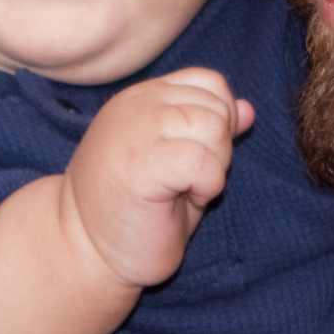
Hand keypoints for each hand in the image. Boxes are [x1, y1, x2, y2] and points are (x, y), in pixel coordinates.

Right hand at [57, 69, 245, 292]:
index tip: (200, 158)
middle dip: (221, 147)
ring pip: (212, 127)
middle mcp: (136, 105)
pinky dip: (206, 184)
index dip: (222, 119)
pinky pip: (200, 160)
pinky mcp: (138, 165)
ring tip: (185, 189)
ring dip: (215, 166)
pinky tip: (183, 200)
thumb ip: (210, 131)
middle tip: (190, 181)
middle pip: (216, 105)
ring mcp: (133, 131)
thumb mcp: (180, 162)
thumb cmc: (135, 212)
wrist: (84, 251)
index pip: (208, 81)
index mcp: (143, 97)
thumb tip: (249, 110)